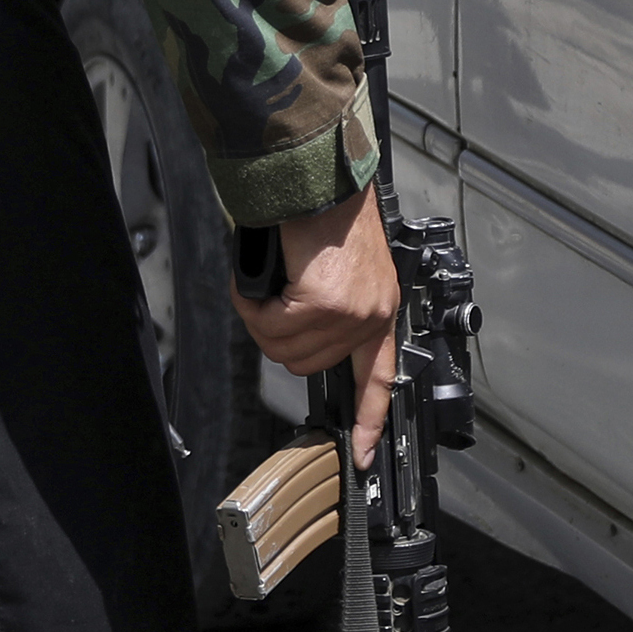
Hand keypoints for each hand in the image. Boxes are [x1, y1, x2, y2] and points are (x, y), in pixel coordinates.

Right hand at [232, 185, 399, 465]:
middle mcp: (371, 315)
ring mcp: (350, 311)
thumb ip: (333, 311)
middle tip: (267, 303)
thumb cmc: (329, 215)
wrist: (322, 178)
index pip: (378, 378)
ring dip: (261, 319)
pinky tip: (258, 282)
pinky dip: (251, 304)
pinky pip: (270, 323)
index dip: (367, 419)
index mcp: (380, 311)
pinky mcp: (324, 301)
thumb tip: (301, 336)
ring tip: (263, 287)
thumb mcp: (346, 271)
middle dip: (277, 337)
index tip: (359, 452)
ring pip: (284, 347)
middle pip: (307, 364)